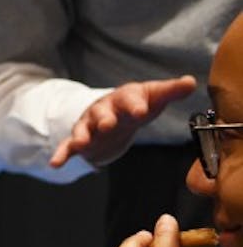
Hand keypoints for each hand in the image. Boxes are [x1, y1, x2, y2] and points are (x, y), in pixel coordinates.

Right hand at [51, 76, 195, 166]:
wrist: (113, 113)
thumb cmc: (136, 105)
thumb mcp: (153, 98)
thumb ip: (171, 91)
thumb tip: (190, 82)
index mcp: (124, 98)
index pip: (130, 97)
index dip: (135, 104)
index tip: (141, 111)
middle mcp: (103, 109)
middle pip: (103, 112)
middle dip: (104, 118)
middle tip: (107, 125)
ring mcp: (89, 124)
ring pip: (83, 128)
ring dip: (81, 135)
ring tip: (80, 143)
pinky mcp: (80, 139)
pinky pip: (67, 146)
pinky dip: (61, 154)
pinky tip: (54, 163)